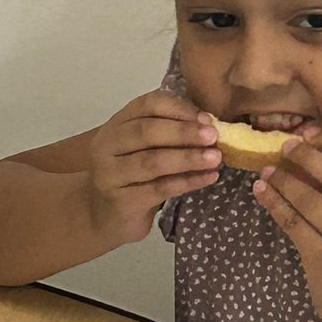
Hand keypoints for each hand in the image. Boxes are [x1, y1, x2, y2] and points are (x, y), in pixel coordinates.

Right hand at [86, 90, 220, 243]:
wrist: (106, 215)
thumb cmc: (135, 176)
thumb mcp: (146, 149)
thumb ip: (170, 133)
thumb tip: (211, 126)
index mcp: (118, 123)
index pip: (148, 105)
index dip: (179, 109)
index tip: (207, 119)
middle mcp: (108, 144)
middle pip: (147, 132)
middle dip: (184, 132)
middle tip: (214, 136)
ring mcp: (110, 174)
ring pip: (153, 161)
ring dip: (188, 158)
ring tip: (215, 158)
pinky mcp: (120, 201)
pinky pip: (158, 189)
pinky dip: (187, 182)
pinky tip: (208, 178)